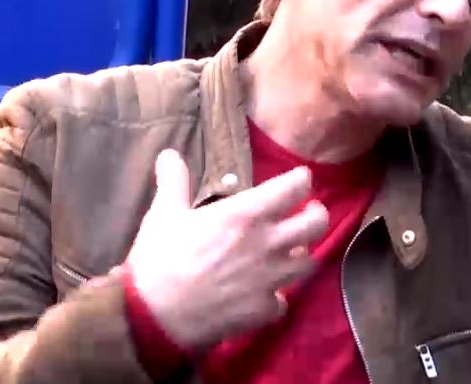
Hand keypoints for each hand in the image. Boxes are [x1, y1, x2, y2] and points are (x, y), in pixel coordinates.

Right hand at [126, 149, 328, 351]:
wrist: (153, 316)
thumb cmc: (160, 259)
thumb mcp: (164, 213)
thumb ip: (174, 181)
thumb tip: (169, 154)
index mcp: (246, 214)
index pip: (294, 188)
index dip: (301, 180)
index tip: (300, 179)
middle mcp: (267, 244)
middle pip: (316, 224)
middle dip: (317, 214)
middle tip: (308, 212)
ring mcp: (270, 279)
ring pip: (309, 263)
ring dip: (302, 254)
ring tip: (292, 250)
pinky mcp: (264, 310)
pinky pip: (283, 301)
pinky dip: (277, 297)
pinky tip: (266, 293)